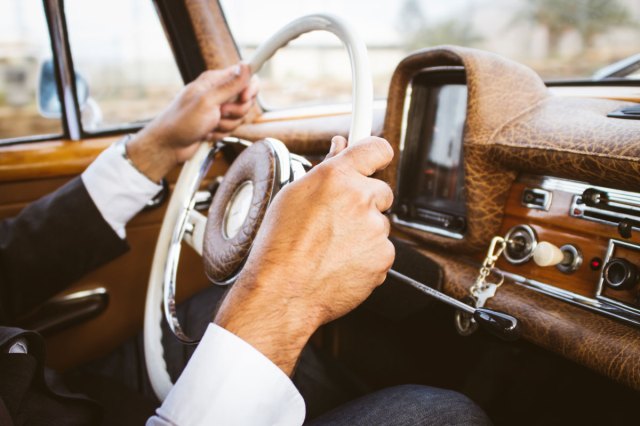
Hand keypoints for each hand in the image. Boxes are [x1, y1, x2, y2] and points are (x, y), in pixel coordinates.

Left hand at [126, 63, 257, 181]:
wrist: (169, 145)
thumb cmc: (181, 121)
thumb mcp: (207, 101)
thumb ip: (229, 85)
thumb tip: (245, 66)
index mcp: (214, 81)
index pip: (244, 76)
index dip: (249, 87)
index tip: (245, 97)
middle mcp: (217, 93)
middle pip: (245, 100)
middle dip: (236, 112)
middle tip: (220, 114)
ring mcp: (217, 109)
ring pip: (239, 117)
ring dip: (226, 125)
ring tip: (209, 125)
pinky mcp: (217, 123)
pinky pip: (231, 128)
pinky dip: (221, 133)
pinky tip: (207, 133)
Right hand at [214, 136, 394, 374]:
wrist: (284, 291)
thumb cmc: (280, 247)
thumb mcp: (292, 196)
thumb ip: (325, 170)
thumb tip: (340, 150)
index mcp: (336, 177)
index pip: (377, 148)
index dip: (376, 155)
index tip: (374, 160)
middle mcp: (360, 197)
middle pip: (381, 191)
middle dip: (365, 202)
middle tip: (338, 220)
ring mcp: (375, 228)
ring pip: (379, 224)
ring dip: (364, 232)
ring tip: (331, 247)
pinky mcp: (384, 256)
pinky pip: (381, 251)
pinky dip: (367, 257)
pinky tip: (340, 262)